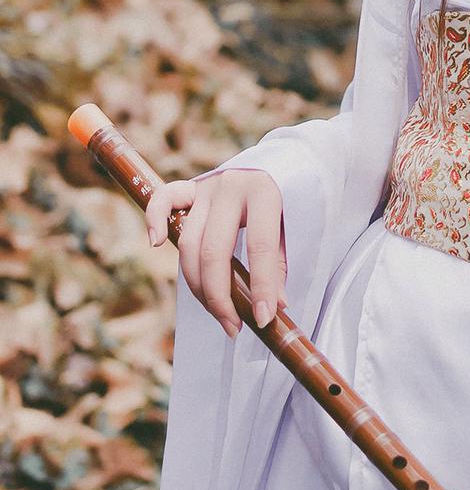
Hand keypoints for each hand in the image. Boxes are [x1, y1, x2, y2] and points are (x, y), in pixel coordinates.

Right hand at [144, 170, 286, 339]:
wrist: (281, 162)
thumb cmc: (289, 201)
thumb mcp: (294, 227)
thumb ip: (279, 263)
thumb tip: (272, 308)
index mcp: (264, 193)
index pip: (259, 247)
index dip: (261, 287)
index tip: (264, 320)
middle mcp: (231, 187)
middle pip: (214, 251)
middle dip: (221, 297)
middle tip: (235, 327)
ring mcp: (207, 187)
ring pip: (188, 243)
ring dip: (197, 285)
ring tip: (218, 314)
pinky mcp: (191, 188)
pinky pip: (163, 199)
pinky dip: (154, 218)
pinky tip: (155, 243)